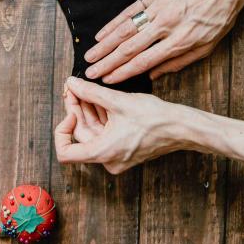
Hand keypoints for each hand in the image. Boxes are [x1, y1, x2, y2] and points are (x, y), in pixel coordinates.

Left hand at [54, 77, 243, 173]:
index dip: (61, 130)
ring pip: (93, 132)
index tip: (70, 110)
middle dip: (76, 110)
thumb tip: (72, 83)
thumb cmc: (156, 118)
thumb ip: (91, 93)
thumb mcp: (119, 101)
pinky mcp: (123, 149)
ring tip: (84, 88)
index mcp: (103, 152)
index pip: (65, 153)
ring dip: (88, 111)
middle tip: (74, 88)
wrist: (182, 127)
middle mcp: (108, 159)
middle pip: (81, 135)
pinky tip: (98, 98)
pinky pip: (105, 133)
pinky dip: (100, 117)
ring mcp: (116, 156)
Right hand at [83, 0, 243, 83]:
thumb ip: (179, 62)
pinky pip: (130, 10)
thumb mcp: (207, 46)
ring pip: (126, 29)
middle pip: (130, 47)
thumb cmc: (219, 17)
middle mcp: (166, 25)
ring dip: (105, 45)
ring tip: (90, 56)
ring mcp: (159, 8)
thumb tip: (153, 76)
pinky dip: (114, 23)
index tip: (108, 80)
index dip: (123, 73)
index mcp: (180, 41)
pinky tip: (102, 33)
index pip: (144, 61)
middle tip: (90, 72)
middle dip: (107, 62)